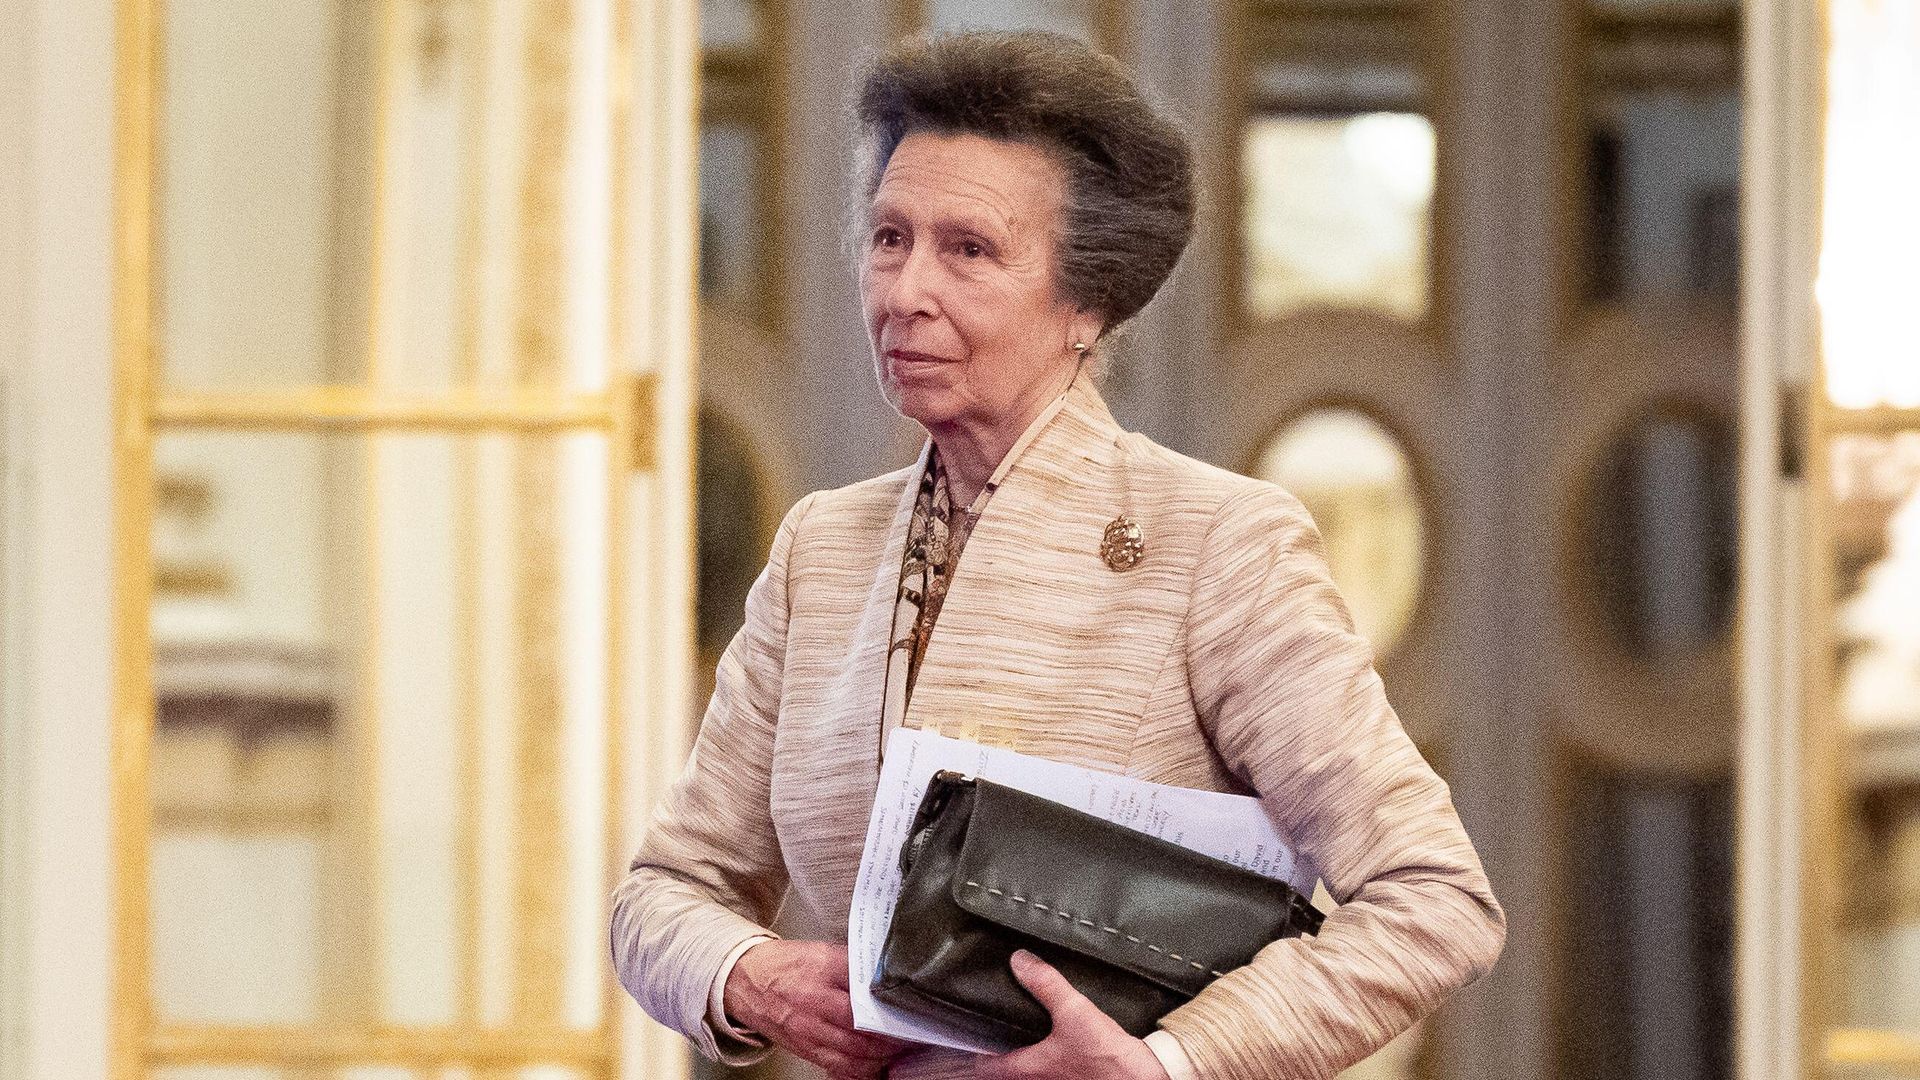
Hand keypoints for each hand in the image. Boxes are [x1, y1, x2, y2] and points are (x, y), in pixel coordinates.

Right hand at [723, 939, 914, 1078]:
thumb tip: (887, 975)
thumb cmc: (785, 965)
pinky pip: (838, 1067)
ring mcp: (809, 1032)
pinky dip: (861, 1070)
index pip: (864, 993)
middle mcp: (815, 1005)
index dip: (890, 1006)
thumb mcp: (822, 953)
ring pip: (853, 1054)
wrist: (744, 981)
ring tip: (899, 1049)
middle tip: (912, 1033)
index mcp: (822, 974)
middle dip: (892, 1037)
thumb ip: (854, 964)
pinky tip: (875, 1065)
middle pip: (862, 1030)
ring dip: (881, 1056)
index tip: (910, 1008)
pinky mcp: (805, 1049)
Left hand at [971, 950, 1170, 1079]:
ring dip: (1022, 1051)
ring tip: (1022, 1025)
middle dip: (998, 1047)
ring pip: (1027, 1069)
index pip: (984, 1064)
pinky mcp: (1074, 1079)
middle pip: (1004, 1068)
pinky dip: (1045, 1055)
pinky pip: (1049, 1068)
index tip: (968, 1028)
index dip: (972, 1047)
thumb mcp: (1075, 1012)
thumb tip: (1019, 960)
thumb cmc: (1106, 1059)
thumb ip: (1046, 984)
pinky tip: (1054, 1036)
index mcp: (1025, 1070)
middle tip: (994, 1020)